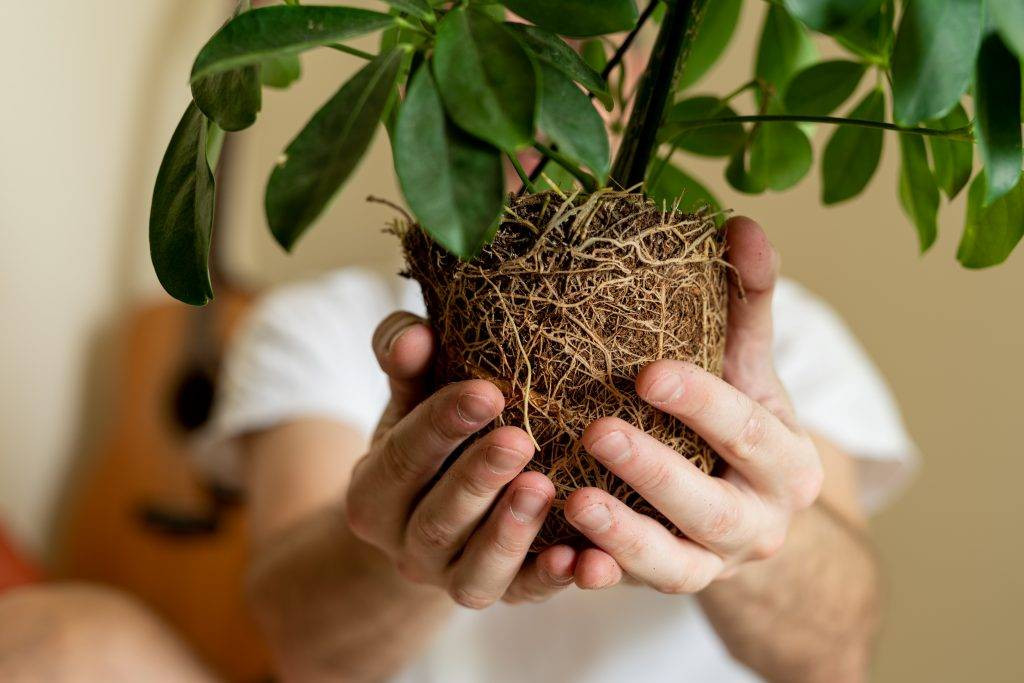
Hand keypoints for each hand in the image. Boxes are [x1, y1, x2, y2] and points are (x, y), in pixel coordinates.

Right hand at [344, 314, 581, 608]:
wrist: (429, 518)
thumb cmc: (426, 441)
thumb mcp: (408, 402)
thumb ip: (408, 366)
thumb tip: (416, 335)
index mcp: (373, 496)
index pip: (403, 459)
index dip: (440, 425)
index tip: (485, 391)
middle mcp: (406, 547)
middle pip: (438, 519)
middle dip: (479, 479)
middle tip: (520, 440)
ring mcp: (451, 579)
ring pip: (475, 572)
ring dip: (511, 533)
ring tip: (545, 487)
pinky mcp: (500, 597)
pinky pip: (524, 597)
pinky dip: (551, 581)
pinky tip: (584, 557)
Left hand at [562, 217, 824, 592]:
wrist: (751, 513)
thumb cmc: (742, 425)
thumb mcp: (748, 370)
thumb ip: (745, 305)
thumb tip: (742, 222)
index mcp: (786, 463)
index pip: (748, 430)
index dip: (702, 403)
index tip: (648, 372)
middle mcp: (758, 525)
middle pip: (712, 507)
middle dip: (656, 472)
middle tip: (598, 431)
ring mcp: (711, 566)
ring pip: (674, 566)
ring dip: (624, 537)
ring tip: (573, 502)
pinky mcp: (665, 585)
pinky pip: (630, 591)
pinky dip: (596, 579)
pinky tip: (559, 561)